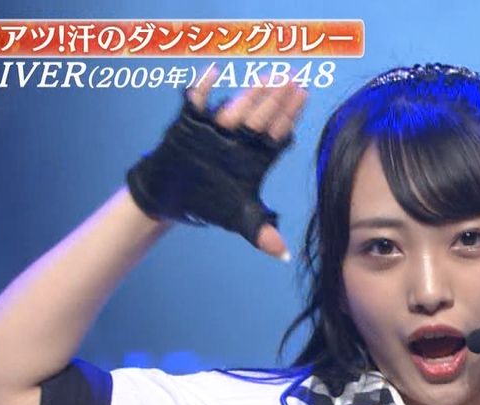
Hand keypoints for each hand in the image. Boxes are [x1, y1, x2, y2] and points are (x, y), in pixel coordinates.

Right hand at [126, 67, 308, 259]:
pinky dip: (200, 90)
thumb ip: (262, 234)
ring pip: (236, 108)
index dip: (291, 116)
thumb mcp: (239, 219)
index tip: (304, 96)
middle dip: (276, 99)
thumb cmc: (211, 202)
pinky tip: (211, 74)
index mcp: (255, 157)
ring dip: (250, 92)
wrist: (175, 197)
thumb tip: (284, 255)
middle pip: (261, 116)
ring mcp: (216, 130)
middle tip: (292, 80)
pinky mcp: (191, 124)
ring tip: (265, 76)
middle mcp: (240, 139)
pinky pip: (195, 104)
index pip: (278, 133)